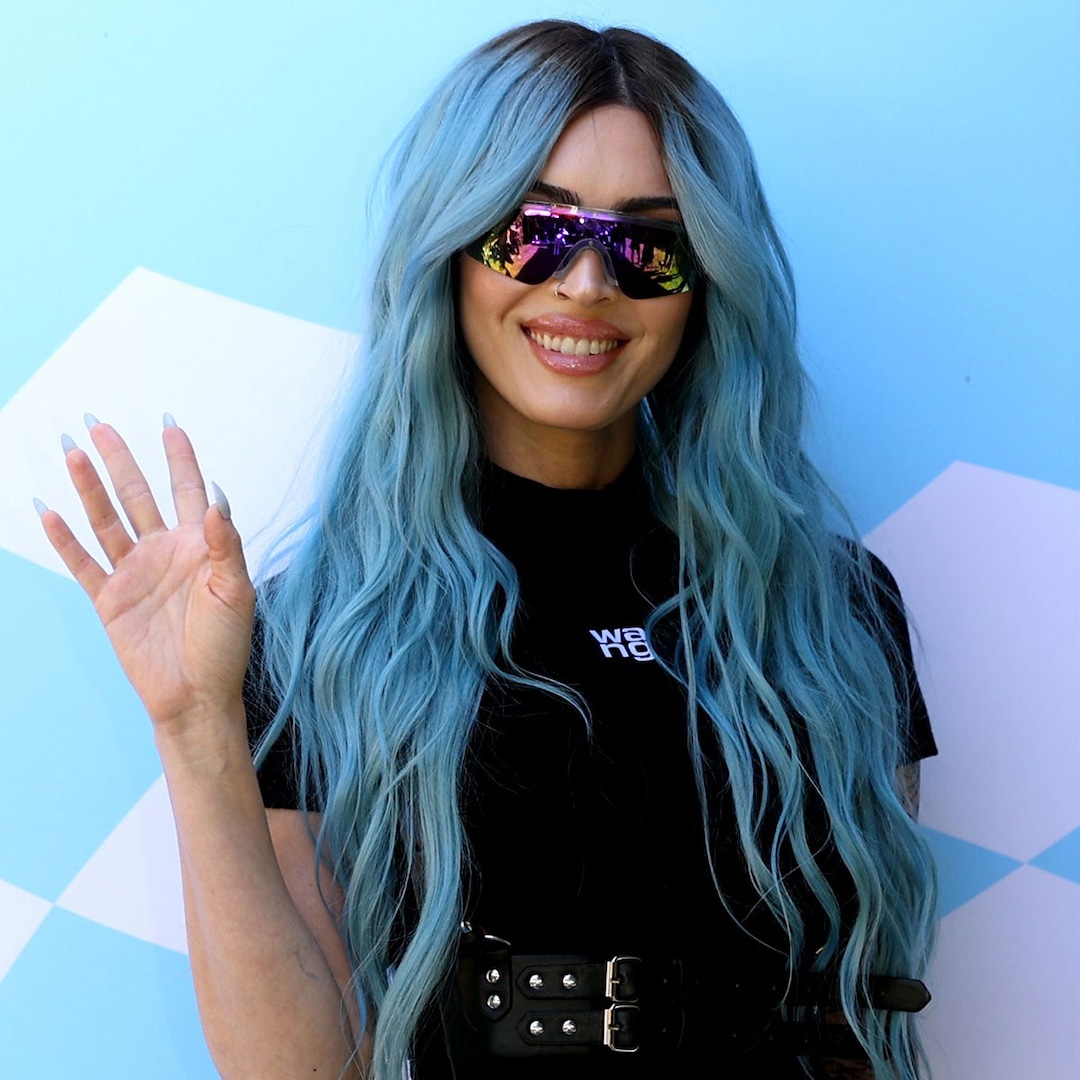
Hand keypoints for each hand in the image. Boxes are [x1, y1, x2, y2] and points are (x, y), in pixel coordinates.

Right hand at [37, 417, 255, 736]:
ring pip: (106, 520)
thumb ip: (225, 544)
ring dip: (90, 487)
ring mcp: (134, 573)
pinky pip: (82, 563)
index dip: (180, 459)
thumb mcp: (236, 591)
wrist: (197, 695)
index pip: (187, 491)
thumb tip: (217, 497)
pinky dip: (65, 539)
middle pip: (137, 496)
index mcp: (199, 546)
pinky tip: (50, 511)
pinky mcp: (109, 599)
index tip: (169, 426)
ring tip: (73, 452)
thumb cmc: (225, 645)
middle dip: (120, 460)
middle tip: (99, 424)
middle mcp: (164, 552)